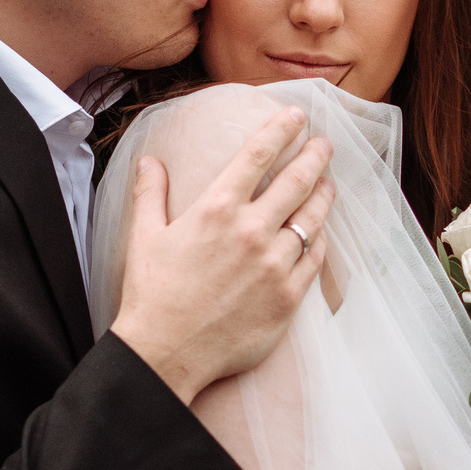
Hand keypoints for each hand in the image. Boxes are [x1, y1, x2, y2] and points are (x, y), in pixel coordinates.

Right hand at [111, 106, 335, 402]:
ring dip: (324, 195)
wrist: (166, 354)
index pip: (258, 155)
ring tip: (328, 184)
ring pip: (312, 218)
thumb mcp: (142, 237)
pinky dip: (319, 240)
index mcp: (216, 209)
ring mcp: (274, 265)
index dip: (281, 130)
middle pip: (297, 180)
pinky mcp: (288, 297)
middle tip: (325, 144)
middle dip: (315, 156)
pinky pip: (314, 259)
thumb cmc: (152, 296)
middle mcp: (251, 231)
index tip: (296, 115)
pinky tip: (320, 232)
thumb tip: (149, 161)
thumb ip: (150, 194)